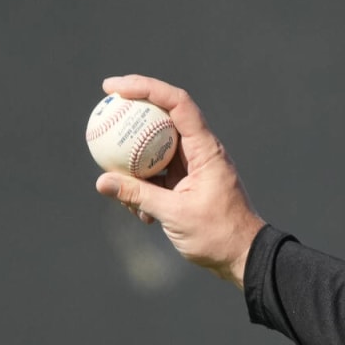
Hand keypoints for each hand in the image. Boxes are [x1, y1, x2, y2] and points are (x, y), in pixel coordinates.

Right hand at [93, 75, 265, 288]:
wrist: (242, 257)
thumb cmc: (219, 235)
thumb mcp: (175, 215)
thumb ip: (139, 196)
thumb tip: (102, 181)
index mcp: (207, 150)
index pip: (178, 104)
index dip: (147, 87)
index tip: (116, 87)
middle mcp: (201, 151)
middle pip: (164, 117)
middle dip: (133, 110)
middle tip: (104, 105)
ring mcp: (193, 166)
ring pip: (155, 148)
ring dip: (133, 162)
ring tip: (116, 179)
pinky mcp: (185, 182)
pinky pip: (156, 173)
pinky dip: (142, 187)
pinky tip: (137, 214)